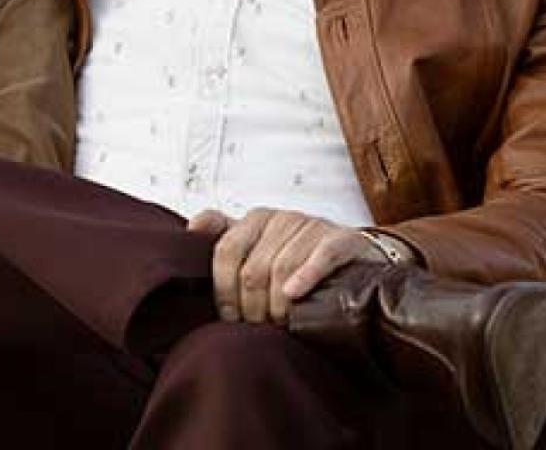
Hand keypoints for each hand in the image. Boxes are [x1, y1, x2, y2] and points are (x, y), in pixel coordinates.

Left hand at [194, 207, 389, 324]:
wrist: (354, 256)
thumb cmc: (297, 256)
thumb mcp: (258, 243)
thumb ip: (224, 236)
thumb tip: (191, 228)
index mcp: (255, 219)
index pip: (226, 251)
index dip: (223, 289)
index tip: (228, 318)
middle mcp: (281, 217)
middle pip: (253, 268)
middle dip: (251, 306)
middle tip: (257, 328)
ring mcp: (312, 226)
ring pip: (282, 268)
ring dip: (277, 304)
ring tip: (279, 325)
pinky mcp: (342, 239)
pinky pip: (320, 257)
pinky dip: (306, 276)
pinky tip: (295, 295)